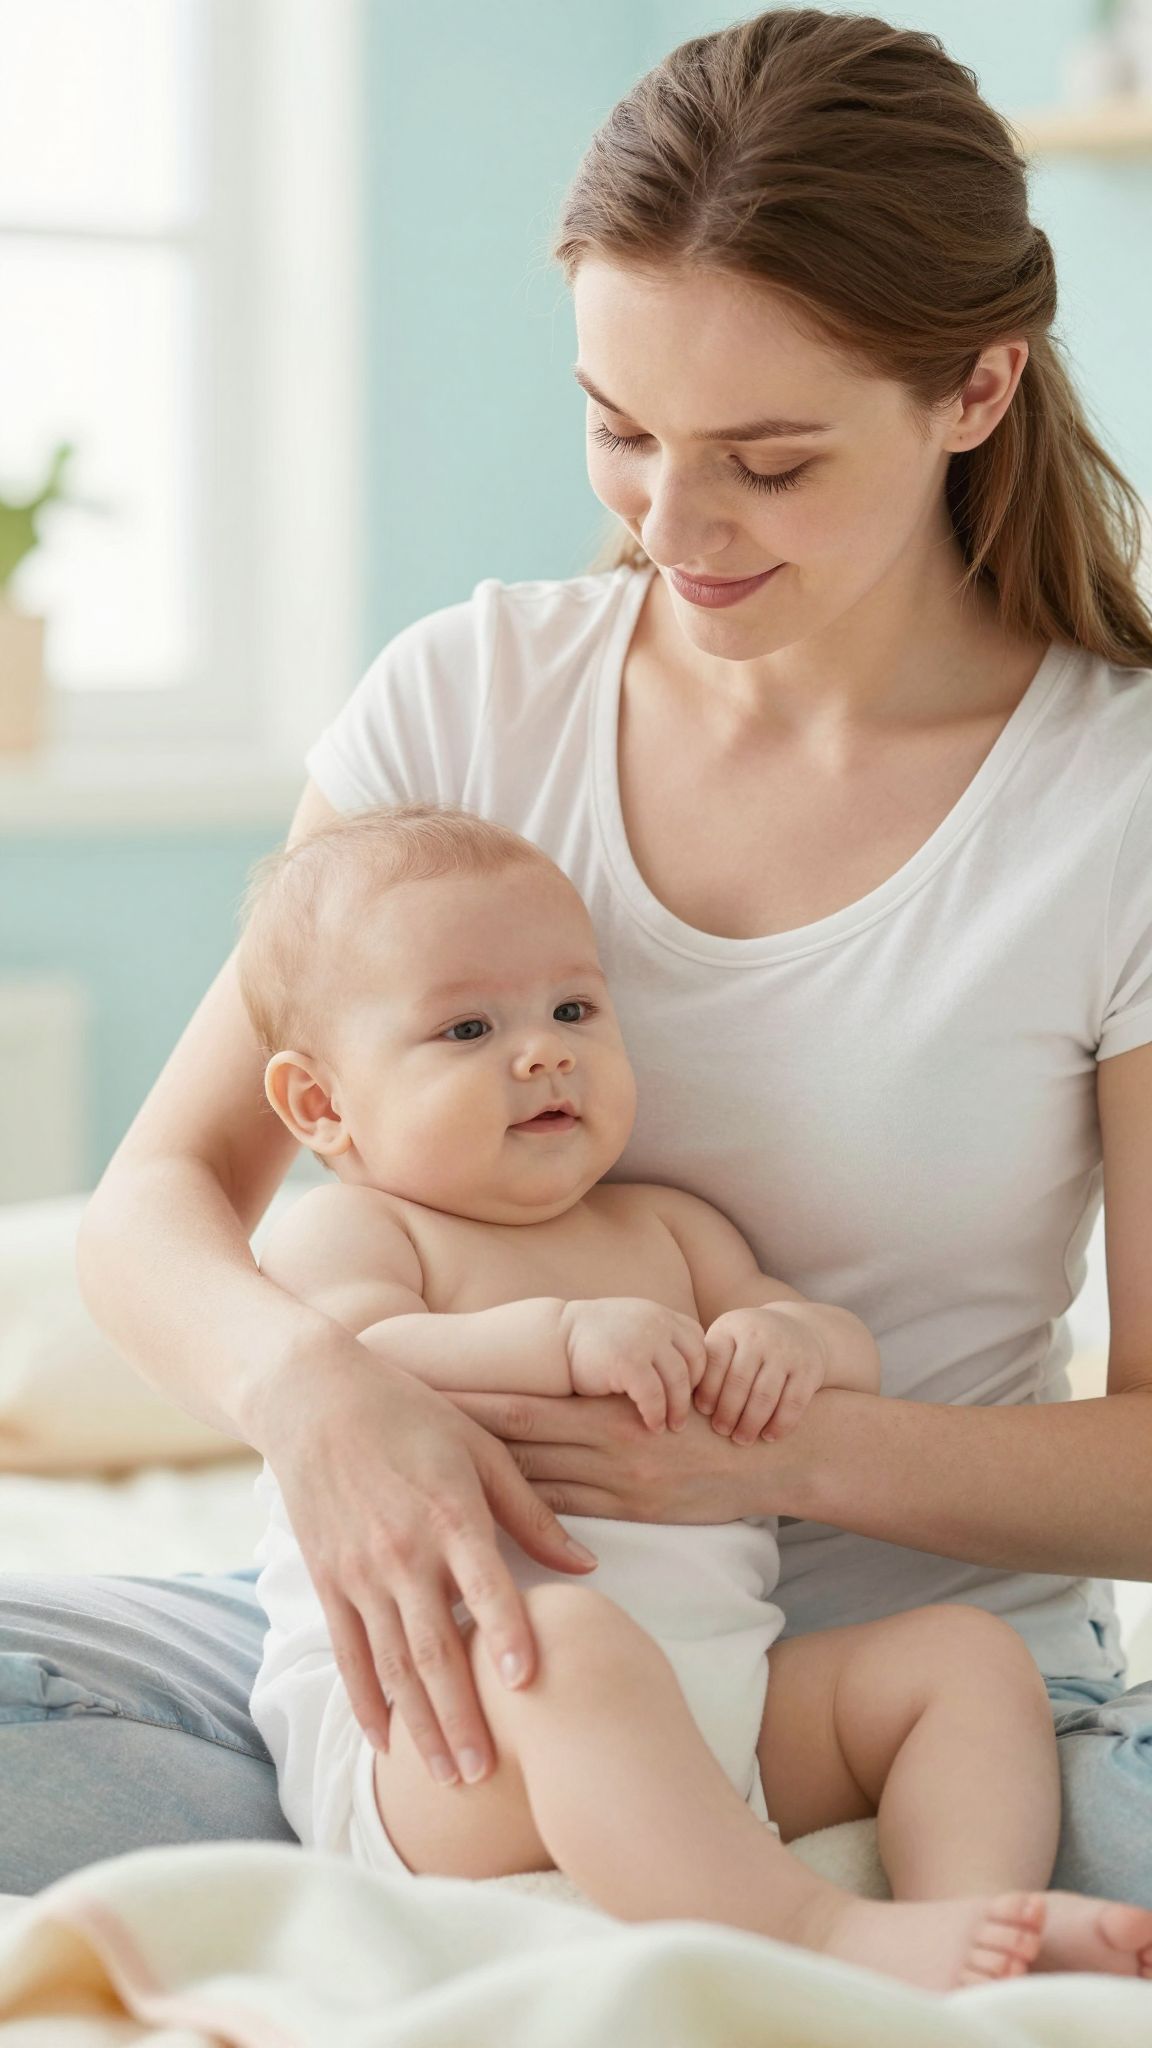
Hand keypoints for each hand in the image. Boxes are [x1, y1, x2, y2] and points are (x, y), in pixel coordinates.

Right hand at [253, 1319, 599, 1790]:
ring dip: (420, 1726)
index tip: (526, 1687)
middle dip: (461, 1718)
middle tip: (484, 1776)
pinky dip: (366, 1701)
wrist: (314, 1398)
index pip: (484, 1587)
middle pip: (435, 1650)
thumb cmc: (412, 1415)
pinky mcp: (328, 1580)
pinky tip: (386, 1741)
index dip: (505, 1637)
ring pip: (393, 1666)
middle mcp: (402, 1552)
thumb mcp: (481, 1448)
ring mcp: (359, 1572)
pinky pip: (348, 1653)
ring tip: (447, 1779)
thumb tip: (587, 1565)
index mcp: (450, 1514)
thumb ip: (532, 1512)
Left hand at [439, 1384, 792, 1523]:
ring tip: (427, 1477)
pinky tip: (487, 1522)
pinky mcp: (633, 1512)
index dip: (469, 1400)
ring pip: (534, 1480)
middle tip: (400, 1427)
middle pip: (514, 1440)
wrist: (777, 1449)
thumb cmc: (709, 1412)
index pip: (522, 1404)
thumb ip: (598, 1400)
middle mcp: (605, 1441)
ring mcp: (617, 1482)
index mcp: (605, 1404)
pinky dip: (525, 1517)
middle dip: (457, 1434)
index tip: (420, 1393)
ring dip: (480, 1478)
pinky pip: (568, 1516)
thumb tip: (538, 1400)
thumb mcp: (654, 1392)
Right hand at [561, 1296, 706, 1432]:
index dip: (700, 1368)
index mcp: (659, 1313)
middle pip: (695, 1360)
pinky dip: (657, 1414)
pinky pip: (654, 1395)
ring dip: (678, 1407)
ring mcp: (644, 1340)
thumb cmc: (591, 1343)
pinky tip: (653, 1427)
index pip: (697, 1341)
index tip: (692, 1392)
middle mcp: (656, 1322)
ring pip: (679, 1380)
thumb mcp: (631, 1331)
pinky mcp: (628, 1362)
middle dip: (695, 1390)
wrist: (552, 1341)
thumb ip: (658, 1341)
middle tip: (688, 1415)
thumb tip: (687, 1374)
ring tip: (673, 1427)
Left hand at [694, 1303, 828, 1443]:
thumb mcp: (727, 1340)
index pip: (714, 1364)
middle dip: (728, 1412)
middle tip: (721, 1431)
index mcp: (732, 1327)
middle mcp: (760, 1335)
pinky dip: (780, 1424)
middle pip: (739, 1382)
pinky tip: (769, 1436)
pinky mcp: (810, 1369)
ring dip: (751, 1423)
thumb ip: (707, 1363)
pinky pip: (793, 1404)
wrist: (801, 1329)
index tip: (702, 1412)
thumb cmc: (750, 1344)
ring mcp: (787, 1351)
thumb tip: (678, 1400)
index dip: (707, 1391)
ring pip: (765, 1396)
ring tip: (741, 1439)